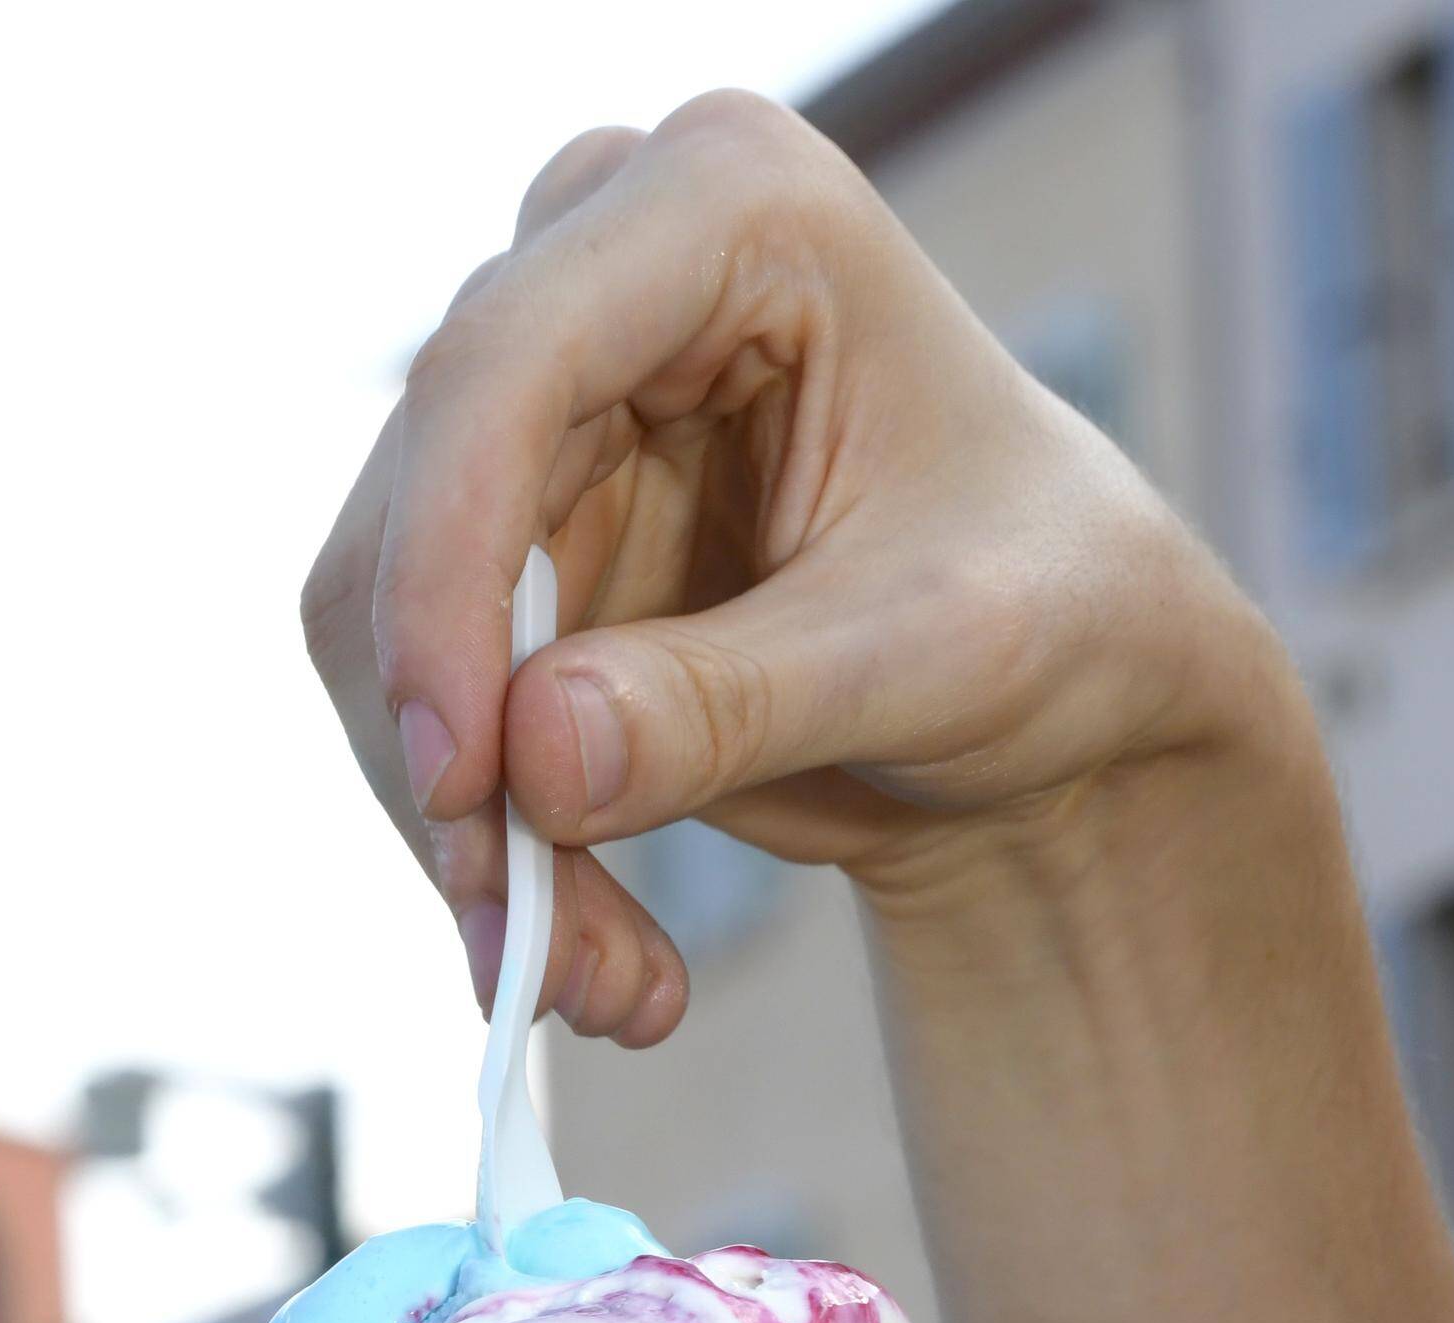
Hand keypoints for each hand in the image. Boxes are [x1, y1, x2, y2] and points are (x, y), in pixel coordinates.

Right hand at [304, 92, 1288, 1040]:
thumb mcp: (938, 656)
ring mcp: (534, 418)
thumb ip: (737, 701)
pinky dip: (487, 853)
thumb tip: (535, 759)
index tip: (465, 777)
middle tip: (544, 955)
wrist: (1067, 689)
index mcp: (725, 205)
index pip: (503, 365)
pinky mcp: (502, 553)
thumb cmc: (1058, 608)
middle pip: (414, 515)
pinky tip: (591, 959)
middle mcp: (592, 277)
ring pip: (386, 637)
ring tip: (604, 986)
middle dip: (459, 761)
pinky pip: (421, 713)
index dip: (446, 572)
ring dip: (468, 838)